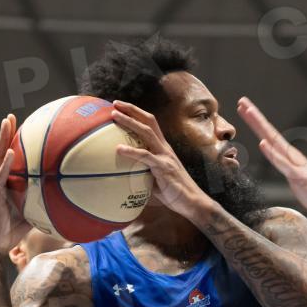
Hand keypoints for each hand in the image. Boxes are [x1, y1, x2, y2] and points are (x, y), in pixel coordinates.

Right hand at [0, 114, 30, 257]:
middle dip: (4, 134)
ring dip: (1, 139)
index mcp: (6, 184)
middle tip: (10, 117)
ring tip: (7, 123)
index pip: (8, 159)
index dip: (11, 143)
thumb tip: (64, 199)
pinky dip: (5, 164)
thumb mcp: (32, 214)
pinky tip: (10, 152)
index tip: (19, 127)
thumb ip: (43, 203)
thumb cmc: (12, 231)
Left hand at [112, 101, 210, 218]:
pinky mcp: (164, 167)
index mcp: (163, 148)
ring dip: (130, 122)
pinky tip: (118, 149)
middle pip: (149, 121)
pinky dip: (132, 151)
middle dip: (132, 110)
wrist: (192, 202)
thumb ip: (142, 172)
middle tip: (114, 104)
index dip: (137, 114)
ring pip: (147, 132)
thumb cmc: (173, 193)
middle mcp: (165, 148)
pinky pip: (146, 156)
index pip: (151, 124)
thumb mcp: (155, 179)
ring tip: (114, 116)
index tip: (121, 107)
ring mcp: (165, 156)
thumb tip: (123, 175)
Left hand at [237, 97, 306, 220]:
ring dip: (260, 127)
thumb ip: (285, 167)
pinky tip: (262, 144)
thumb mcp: (294, 177)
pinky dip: (272, 153)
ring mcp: (294, 163)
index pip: (268, 135)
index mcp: (288, 155)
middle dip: (255, 116)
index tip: (244, 107)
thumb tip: (277, 162)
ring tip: (249, 113)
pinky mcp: (297, 176)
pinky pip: (282, 163)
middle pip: (269, 132)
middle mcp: (290, 154)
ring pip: (273, 142)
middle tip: (242, 100)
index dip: (255, 121)